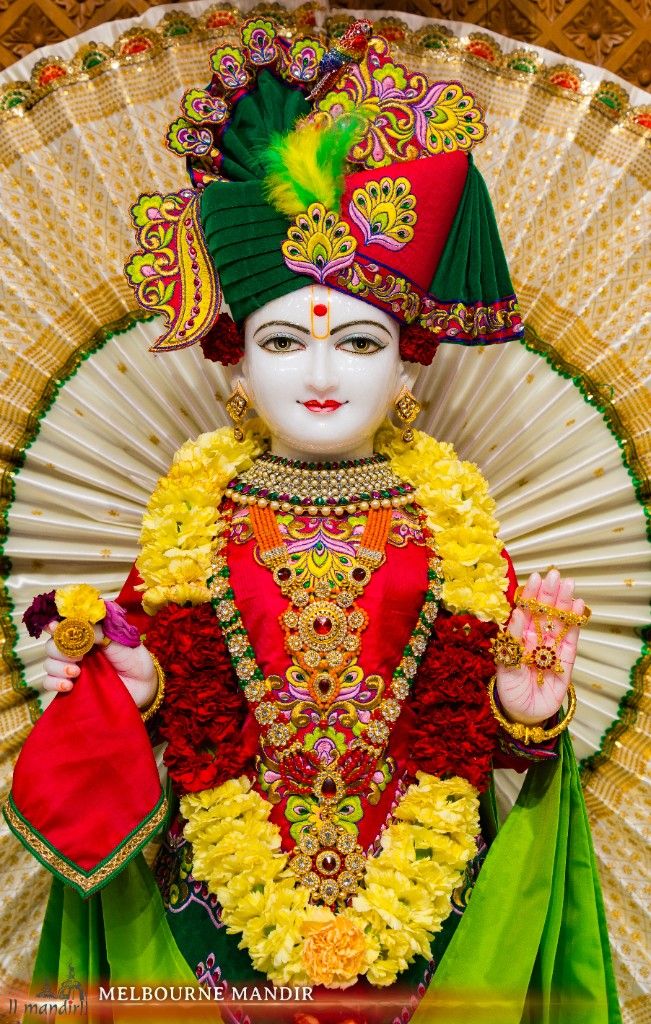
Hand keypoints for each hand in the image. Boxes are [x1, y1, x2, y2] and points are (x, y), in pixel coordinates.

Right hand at [43, 620, 157, 708]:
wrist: (144, 685)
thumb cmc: (134, 658)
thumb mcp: (121, 641)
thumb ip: (101, 632)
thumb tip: (81, 624)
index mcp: (87, 634)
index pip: (64, 626)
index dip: (55, 625)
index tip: (53, 626)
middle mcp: (76, 650)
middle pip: (52, 645)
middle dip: (59, 649)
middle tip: (77, 656)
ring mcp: (72, 668)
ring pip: (49, 664)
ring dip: (58, 667)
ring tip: (76, 672)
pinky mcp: (71, 686)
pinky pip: (50, 684)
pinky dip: (54, 683)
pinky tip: (68, 685)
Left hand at [495, 569, 585, 725]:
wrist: (524, 715)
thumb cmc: (509, 691)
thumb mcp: (504, 665)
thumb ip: (511, 640)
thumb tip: (516, 614)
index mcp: (518, 638)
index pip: (526, 612)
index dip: (531, 595)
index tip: (536, 578)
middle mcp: (536, 640)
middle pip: (545, 613)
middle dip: (550, 594)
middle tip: (556, 574)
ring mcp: (552, 649)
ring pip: (559, 622)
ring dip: (564, 604)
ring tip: (569, 584)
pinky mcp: (567, 661)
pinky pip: (571, 640)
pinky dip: (575, 624)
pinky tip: (578, 606)